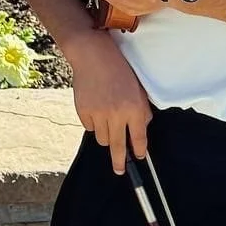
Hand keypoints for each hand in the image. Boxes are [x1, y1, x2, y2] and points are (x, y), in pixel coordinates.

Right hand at [68, 33, 152, 174]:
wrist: (92, 55)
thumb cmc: (118, 69)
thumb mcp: (138, 89)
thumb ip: (142, 112)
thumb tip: (140, 132)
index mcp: (134, 108)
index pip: (139, 138)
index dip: (139, 151)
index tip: (139, 157)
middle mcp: (117, 114)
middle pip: (118, 146)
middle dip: (120, 162)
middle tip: (119, 170)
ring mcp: (99, 114)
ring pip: (102, 139)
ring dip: (106, 136)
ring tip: (106, 122)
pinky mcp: (83, 111)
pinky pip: (89, 127)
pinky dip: (92, 123)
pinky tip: (95, 108)